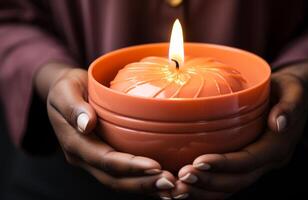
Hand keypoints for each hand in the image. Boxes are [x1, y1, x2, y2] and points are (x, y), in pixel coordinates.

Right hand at [37, 65, 175, 198]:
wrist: (64, 94)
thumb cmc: (67, 88)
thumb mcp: (65, 89)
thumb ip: (73, 107)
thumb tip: (86, 124)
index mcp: (74, 143)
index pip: (105, 160)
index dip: (130, 166)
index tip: (155, 166)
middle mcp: (83, 158)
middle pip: (114, 179)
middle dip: (142, 183)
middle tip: (170, 182)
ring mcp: (93, 161)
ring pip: (119, 182)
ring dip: (145, 186)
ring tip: (170, 185)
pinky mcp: (102, 159)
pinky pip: (122, 175)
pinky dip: (142, 181)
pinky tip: (160, 180)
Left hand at [170, 62, 307, 199]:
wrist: (293, 98)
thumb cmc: (288, 90)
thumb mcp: (293, 90)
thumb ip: (289, 105)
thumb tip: (279, 122)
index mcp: (278, 145)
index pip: (250, 160)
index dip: (225, 164)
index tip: (198, 162)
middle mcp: (269, 161)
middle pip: (238, 180)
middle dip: (209, 182)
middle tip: (182, 177)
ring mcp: (259, 166)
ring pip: (232, 187)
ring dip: (205, 191)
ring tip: (179, 188)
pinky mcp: (249, 165)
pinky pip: (229, 182)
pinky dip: (208, 189)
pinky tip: (188, 187)